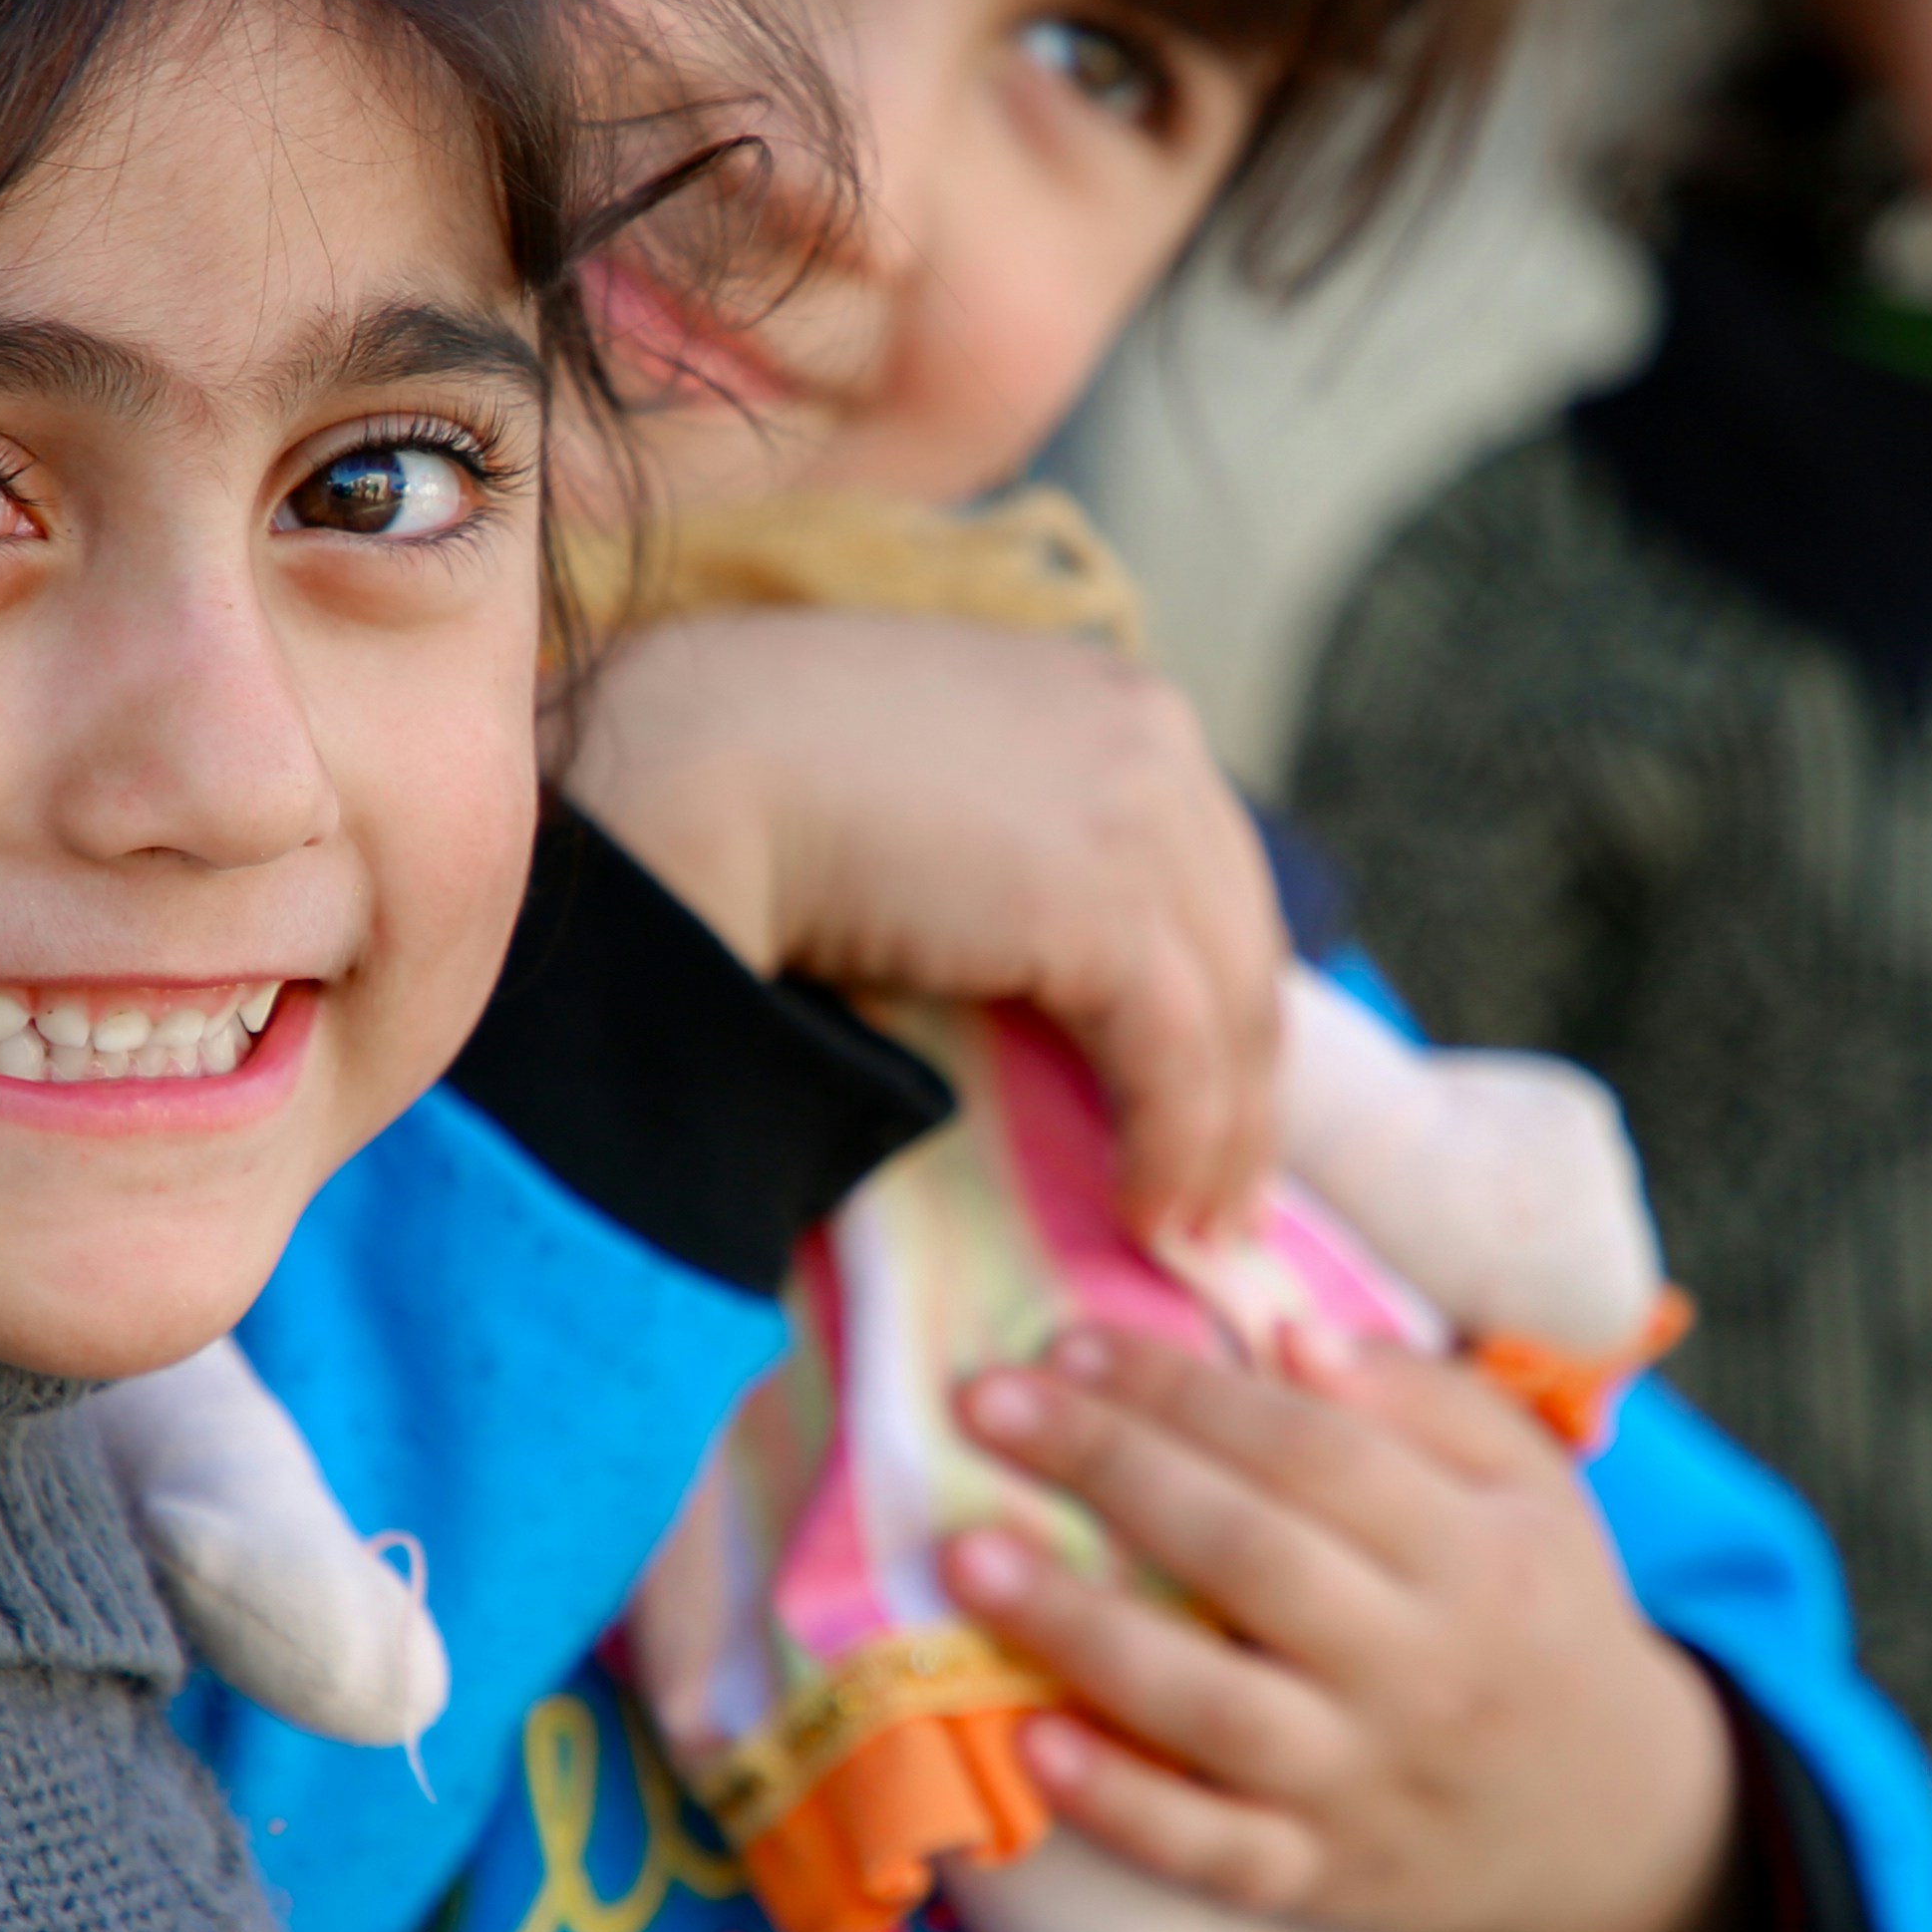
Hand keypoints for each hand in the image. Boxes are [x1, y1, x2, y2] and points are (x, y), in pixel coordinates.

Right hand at [560, 610, 1285, 1233]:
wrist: (687, 765)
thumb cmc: (754, 771)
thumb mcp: (925, 779)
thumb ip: (1001, 830)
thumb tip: (1026, 945)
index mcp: (1111, 702)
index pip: (1209, 869)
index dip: (1216, 994)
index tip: (1212, 1093)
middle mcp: (1151, 738)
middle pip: (1240, 939)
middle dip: (1244, 1078)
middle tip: (1226, 1192)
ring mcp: (1140, 814)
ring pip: (1231, 1010)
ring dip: (1223, 1137)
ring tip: (1190, 1229)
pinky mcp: (1105, 907)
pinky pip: (1179, 1062)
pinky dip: (1177, 1149)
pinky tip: (1148, 1213)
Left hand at [946, 1322, 1742, 1931]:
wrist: (1612, 1821)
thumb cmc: (1533, 1613)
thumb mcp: (1526, 1487)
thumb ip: (1421, 1401)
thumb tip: (1287, 1334)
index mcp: (1474, 1551)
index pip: (1311, 1448)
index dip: (1184, 1390)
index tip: (1066, 1344)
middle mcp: (1421, 1666)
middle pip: (1249, 1553)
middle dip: (1109, 1467)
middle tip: (983, 1405)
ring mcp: (1366, 1782)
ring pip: (1216, 1707)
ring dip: (1083, 1632)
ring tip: (969, 1559)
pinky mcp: (1321, 1880)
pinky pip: (1213, 1851)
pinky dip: (1122, 1805)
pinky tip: (1031, 1745)